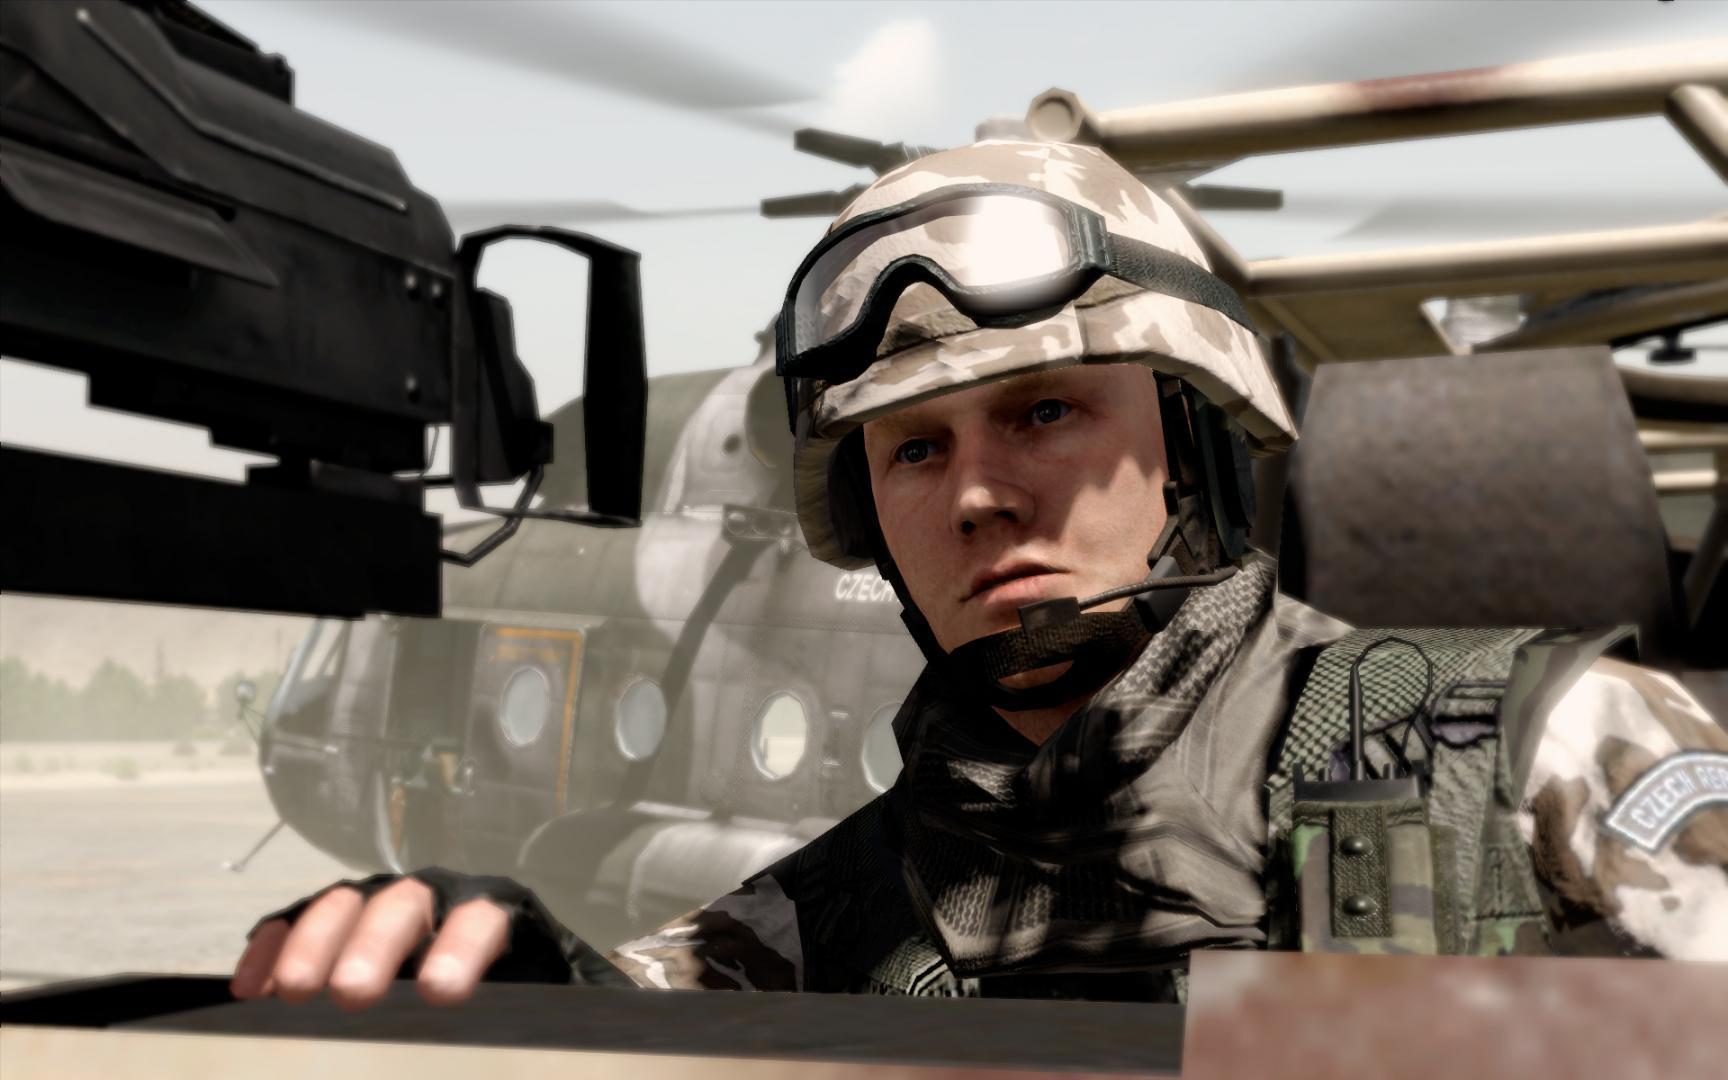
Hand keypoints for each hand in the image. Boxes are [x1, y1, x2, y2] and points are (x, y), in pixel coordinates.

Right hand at [230, 875, 509, 1009]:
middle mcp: (430, 899)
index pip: (481, 921)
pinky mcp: (331, 919)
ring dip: (316, 943)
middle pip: (402, 905)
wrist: (468, 973)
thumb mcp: (511, 1012)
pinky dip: (273, 949)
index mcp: (488, 918)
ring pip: (344, 905)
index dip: (461, 949)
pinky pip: (295, 921)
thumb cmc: (495, 1001)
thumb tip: (491, 1063)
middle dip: (375, 945)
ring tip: (293, 991)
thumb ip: (504, 1024)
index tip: (440, 991)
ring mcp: (375, 902)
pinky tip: (251, 989)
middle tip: (352, 992)